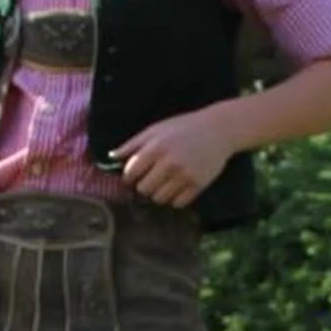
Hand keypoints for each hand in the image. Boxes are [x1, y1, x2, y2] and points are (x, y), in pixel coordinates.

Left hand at [112, 110, 237, 207]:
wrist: (219, 130)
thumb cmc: (184, 127)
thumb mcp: (156, 129)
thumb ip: (133, 144)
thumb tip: (112, 157)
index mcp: (156, 148)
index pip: (130, 174)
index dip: (130, 176)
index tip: (137, 173)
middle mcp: (169, 163)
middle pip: (143, 189)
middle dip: (145, 185)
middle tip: (153, 177)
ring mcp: (185, 176)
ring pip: (159, 199)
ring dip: (159, 193)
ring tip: (166, 181)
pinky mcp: (198, 186)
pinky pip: (178, 203)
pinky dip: (175, 198)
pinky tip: (179, 186)